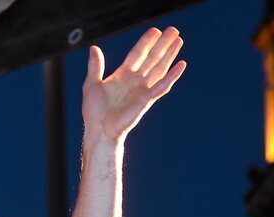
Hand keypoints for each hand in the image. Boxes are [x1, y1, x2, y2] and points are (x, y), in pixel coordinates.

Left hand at [81, 27, 185, 142]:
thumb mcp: (92, 84)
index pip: (138, 54)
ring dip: (170, 54)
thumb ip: (95, 66)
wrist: (100, 129)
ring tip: (179, 40)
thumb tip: (94, 48)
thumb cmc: (94, 111)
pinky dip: (172, 75)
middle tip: (174, 30)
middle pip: (152, 58)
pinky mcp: (146, 99)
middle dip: (163, 44)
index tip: (156, 30)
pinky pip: (162, 85)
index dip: (146, 42)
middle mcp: (135, 81)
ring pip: (160, 68)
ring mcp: (142, 90)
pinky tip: (181, 64)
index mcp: (122, 75)